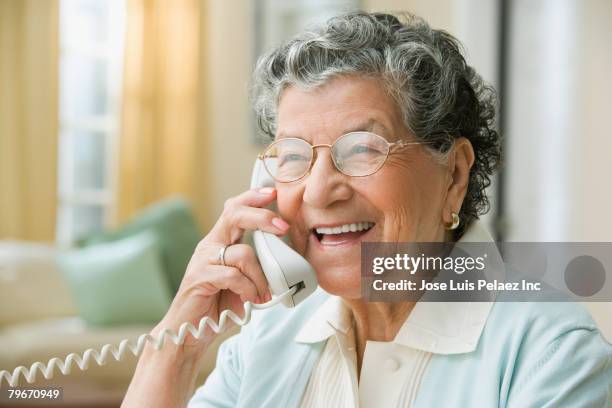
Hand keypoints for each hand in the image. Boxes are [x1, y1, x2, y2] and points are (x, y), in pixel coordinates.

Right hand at [152, 187, 289, 357]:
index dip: (253, 197)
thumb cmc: (217, 306)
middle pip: (234, 215)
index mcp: (219, 241)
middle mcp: (209, 245)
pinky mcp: (199, 277)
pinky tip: (252, 300)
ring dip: (260, 276)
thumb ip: (255, 266)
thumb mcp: (241, 280)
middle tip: (283, 228)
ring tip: (264, 294)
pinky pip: (233, 275)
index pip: (234, 208)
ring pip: (242, 253)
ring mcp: (203, 260)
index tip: (274, 193)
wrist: (188, 333)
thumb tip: (286, 260)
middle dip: (262, 217)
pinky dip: (249, 288)